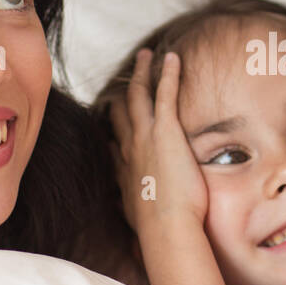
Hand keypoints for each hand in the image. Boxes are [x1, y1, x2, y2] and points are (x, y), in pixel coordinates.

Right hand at [108, 49, 207, 230]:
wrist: (166, 228)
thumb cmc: (157, 229)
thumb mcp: (137, 218)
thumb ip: (131, 208)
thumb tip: (125, 210)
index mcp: (125, 168)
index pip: (115, 139)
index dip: (114, 125)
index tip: (113, 115)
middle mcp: (130, 147)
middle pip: (121, 111)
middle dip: (124, 91)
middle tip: (130, 74)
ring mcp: (146, 136)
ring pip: (139, 94)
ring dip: (142, 72)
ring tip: (146, 54)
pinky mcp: (166, 130)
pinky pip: (165, 93)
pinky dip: (168, 73)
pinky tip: (172, 57)